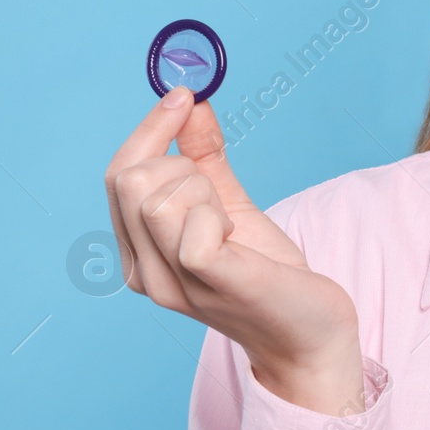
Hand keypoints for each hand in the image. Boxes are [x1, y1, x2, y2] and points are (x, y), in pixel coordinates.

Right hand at [104, 86, 364, 412]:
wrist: (311, 334)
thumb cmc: (271, 273)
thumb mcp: (232, 204)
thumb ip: (205, 157)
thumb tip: (191, 102)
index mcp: (141, 253)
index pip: (118, 175)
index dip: (149, 128)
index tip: (183, 95)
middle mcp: (145, 273)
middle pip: (129, 179)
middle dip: (181, 163)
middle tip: (221, 196)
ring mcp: (173, 284)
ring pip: (156, 197)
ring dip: (204, 190)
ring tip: (231, 223)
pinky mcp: (211, 283)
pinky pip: (191, 228)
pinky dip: (217, 215)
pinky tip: (236, 236)